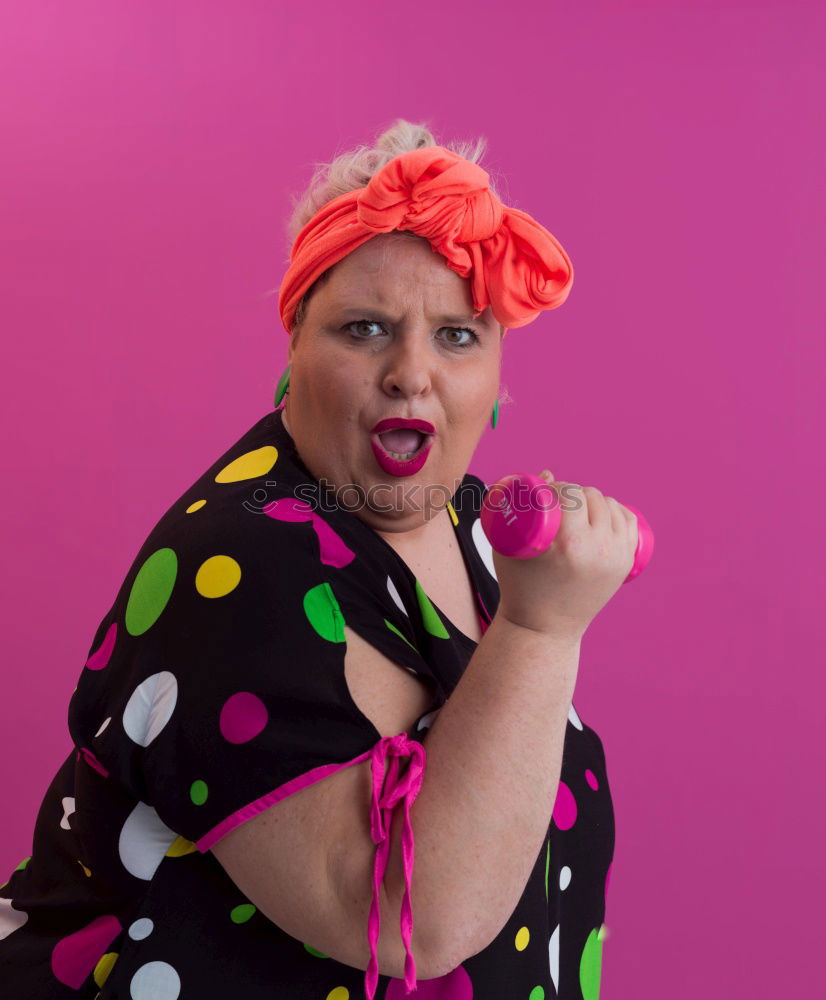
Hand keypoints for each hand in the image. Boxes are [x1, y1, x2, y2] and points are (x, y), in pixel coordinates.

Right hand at [493, 470, 638, 640]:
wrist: (543, 629)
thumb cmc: (518, 586)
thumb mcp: (510, 546)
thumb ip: (521, 508)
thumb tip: (548, 473)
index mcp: (568, 544)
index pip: (571, 494)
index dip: (559, 486)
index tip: (547, 490)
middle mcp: (597, 549)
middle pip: (592, 496)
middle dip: (575, 492)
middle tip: (559, 500)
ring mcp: (615, 558)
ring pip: (611, 506)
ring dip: (595, 500)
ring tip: (578, 508)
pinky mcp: (624, 565)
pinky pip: (628, 522)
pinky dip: (616, 511)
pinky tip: (602, 512)